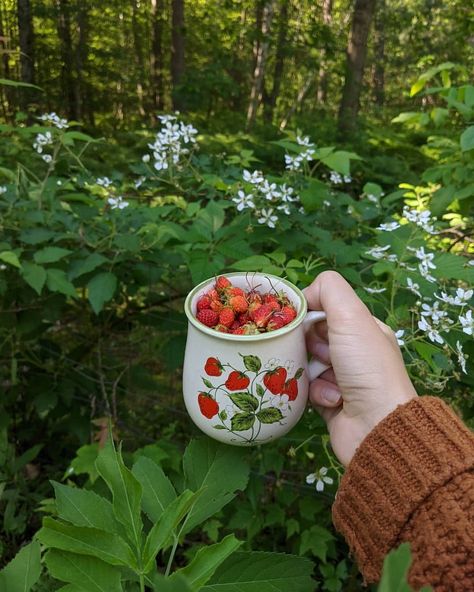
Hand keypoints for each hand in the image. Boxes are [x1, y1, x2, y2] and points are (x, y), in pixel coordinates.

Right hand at [304, 271, 416, 465]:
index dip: (310, 313)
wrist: (377, 426)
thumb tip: (305, 294)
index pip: (326, 309)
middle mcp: (355, 352)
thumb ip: (329, 290)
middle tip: (318, 353)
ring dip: (313, 371)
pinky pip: (309, 389)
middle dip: (310, 344)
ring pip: (308, 363)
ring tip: (327, 379)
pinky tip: (333, 400)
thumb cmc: (367, 368)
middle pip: (313, 336)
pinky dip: (318, 393)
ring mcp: (343, 377)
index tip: (301, 322)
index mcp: (364, 328)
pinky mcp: (331, 402)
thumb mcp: (351, 316)